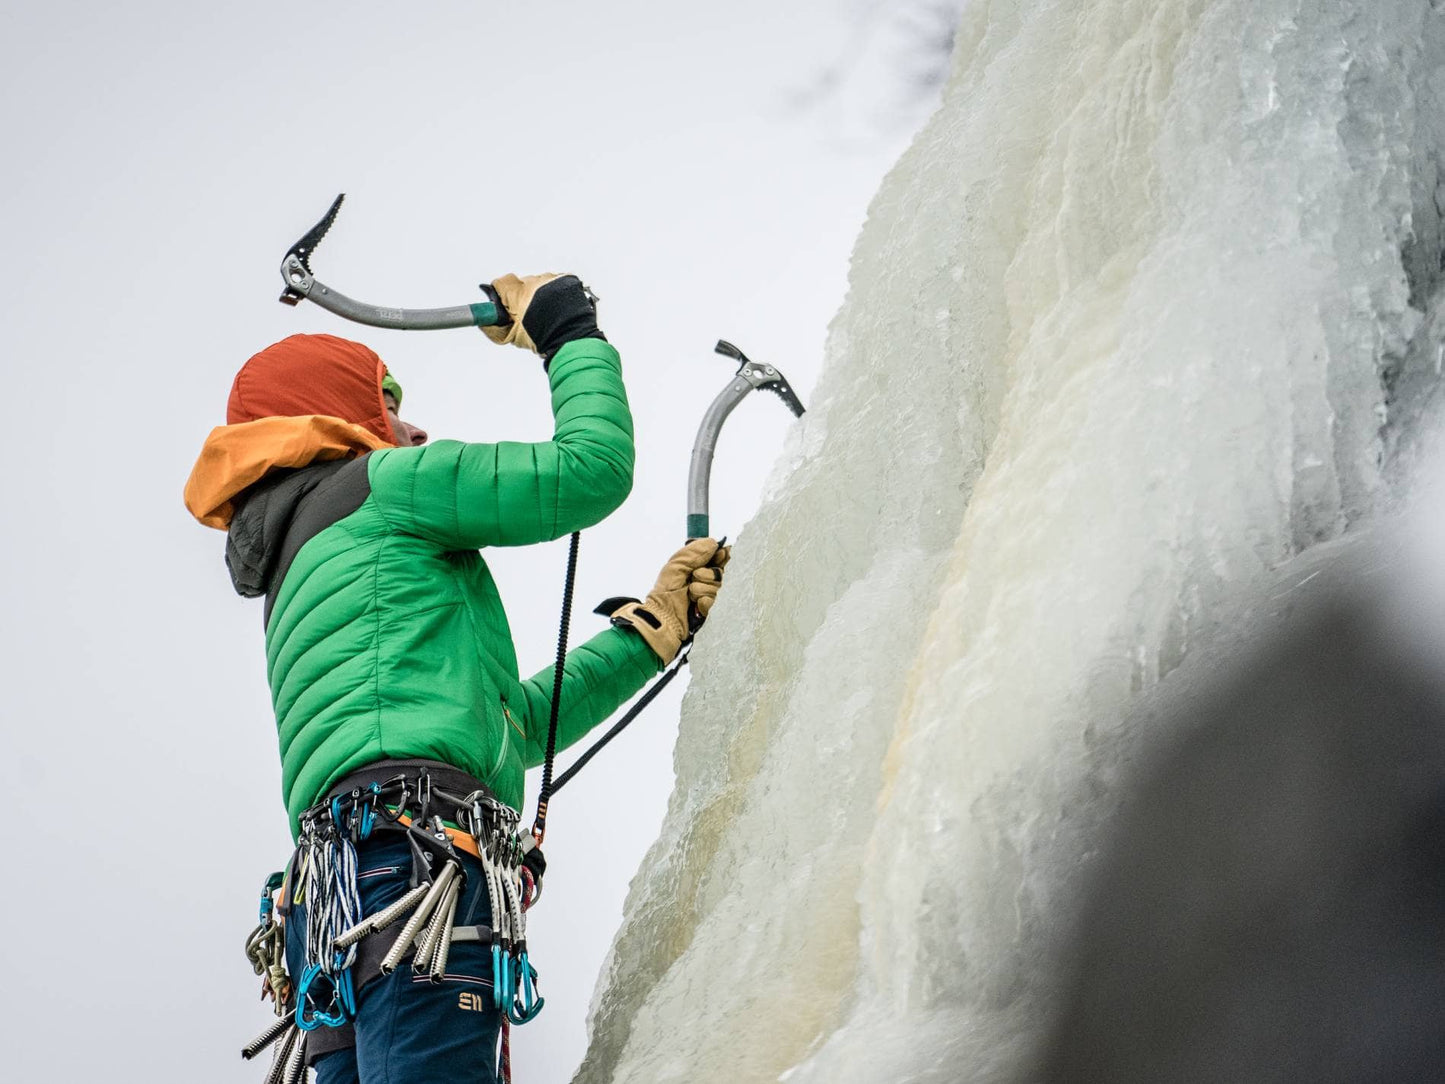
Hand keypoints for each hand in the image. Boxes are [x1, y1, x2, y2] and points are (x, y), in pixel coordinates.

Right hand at [482, 273, 604, 361]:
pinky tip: (560, 308)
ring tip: (549, 314)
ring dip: (543, 295)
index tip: (504, 302)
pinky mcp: (569, 281)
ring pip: (541, 284)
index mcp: (517, 293)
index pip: (501, 283)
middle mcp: (534, 282)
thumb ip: (494, 328)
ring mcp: (553, 280)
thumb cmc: (544, 339)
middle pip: (522, 284)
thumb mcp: (513, 337)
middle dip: (523, 297)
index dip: (501, 293)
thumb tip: (483, 322)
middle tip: (530, 315)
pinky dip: (559, 293)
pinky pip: (559, 283)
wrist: (572, 339)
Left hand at [609, 539, 730, 663]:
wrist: (662, 617)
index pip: (720, 557)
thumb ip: (695, 552)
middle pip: (722, 571)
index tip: (718, 556)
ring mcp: (710, 596)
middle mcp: (707, 581)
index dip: (721, 556)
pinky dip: (704, 602)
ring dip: (702, 589)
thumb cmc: (665, 591)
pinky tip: (695, 606)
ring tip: (690, 594)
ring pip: (719, 586)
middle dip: (707, 573)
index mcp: (699, 567)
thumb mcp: (676, 565)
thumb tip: (715, 543)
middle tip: (694, 577)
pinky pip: (716, 601)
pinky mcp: (712, 610)